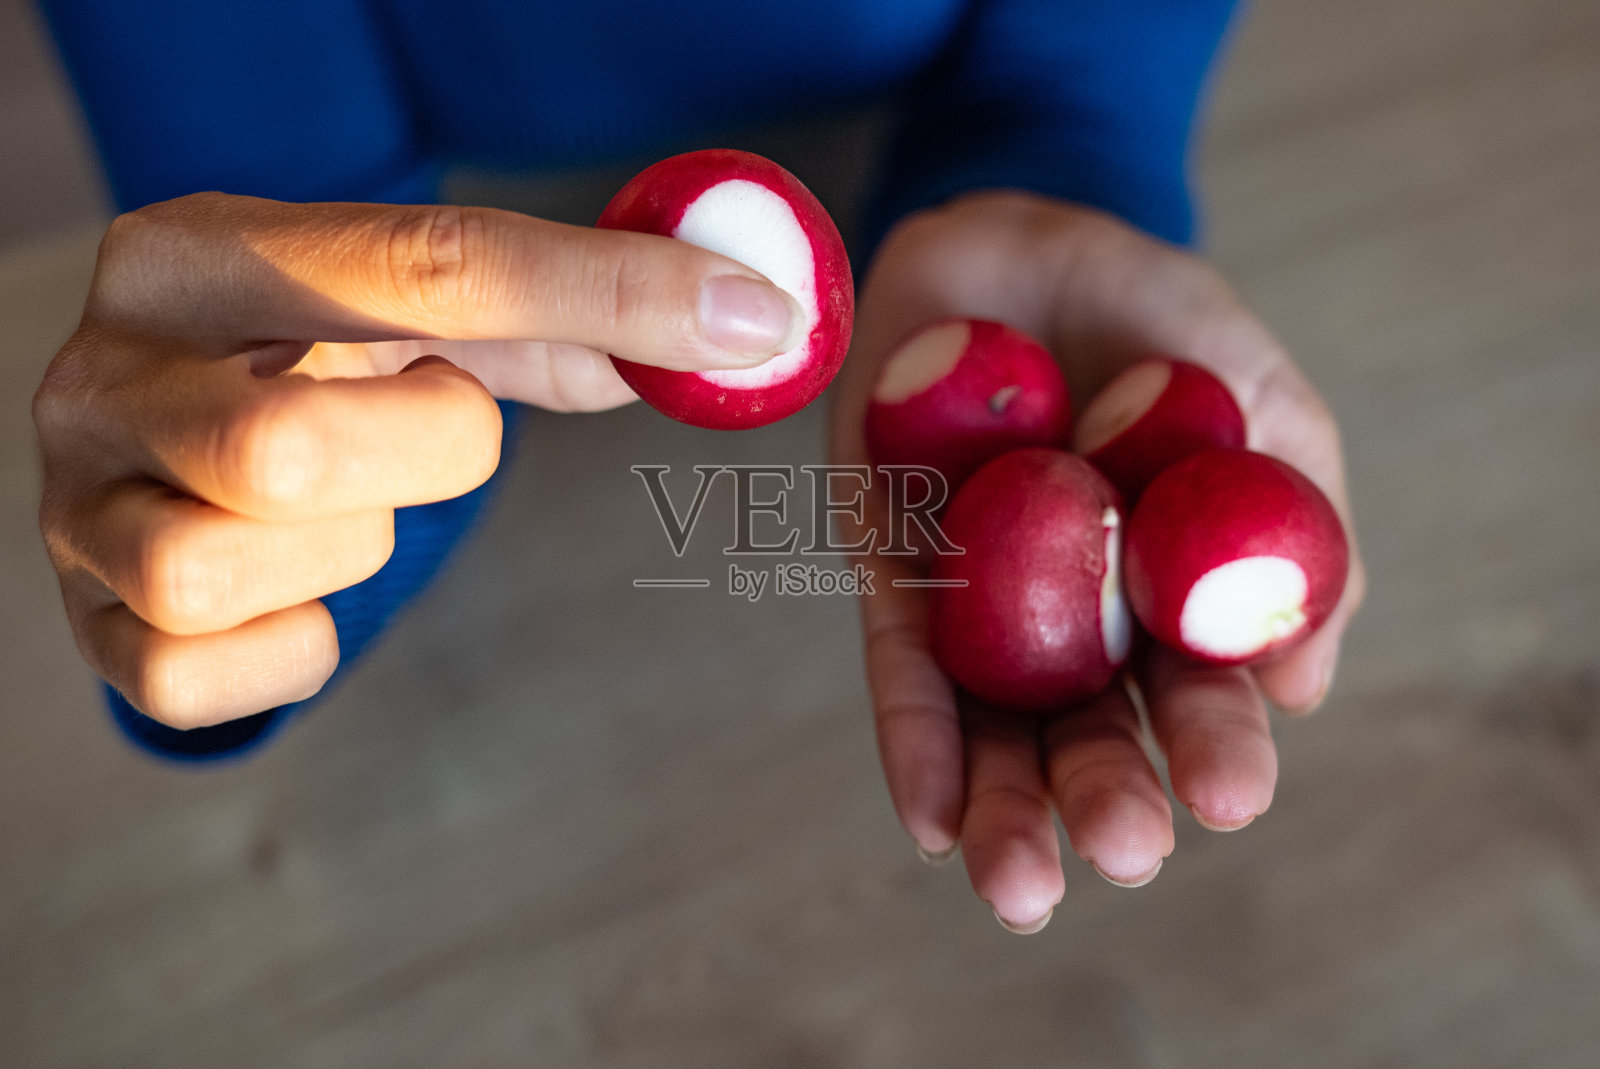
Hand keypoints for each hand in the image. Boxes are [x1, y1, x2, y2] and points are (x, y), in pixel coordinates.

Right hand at [35, 192, 800, 727]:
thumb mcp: (414, 314)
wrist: (157, 440)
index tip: (744, 318)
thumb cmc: (315, 364)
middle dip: (417, 455)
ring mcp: (76, 505)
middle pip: (289, 448)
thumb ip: (558, 316)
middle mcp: (107, 371)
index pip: (428, 267)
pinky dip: (291, 645)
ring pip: (227, 562)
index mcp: (201, 253)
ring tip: (341, 504)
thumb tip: (734, 336)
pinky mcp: (87, 625)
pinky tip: (294, 590)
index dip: (604, 293)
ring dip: (341, 550)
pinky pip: (204, 675)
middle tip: (426, 425)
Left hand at [830, 192, 1365, 930]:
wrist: (1029, 235)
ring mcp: (982, 600)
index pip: (1194, 694)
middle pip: (1087, 732)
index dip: (1210, 746)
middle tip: (1127, 853)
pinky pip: (901, 661)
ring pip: (994, 723)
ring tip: (1021, 890)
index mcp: (1173, 599)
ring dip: (1005, 807)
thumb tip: (1299, 689)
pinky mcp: (895, 566)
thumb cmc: (1158, 326)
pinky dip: (915, 738)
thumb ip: (1298, 534)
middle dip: (1105, 796)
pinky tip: (930, 820)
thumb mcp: (1261, 406)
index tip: (1231, 795)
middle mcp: (1076, 620)